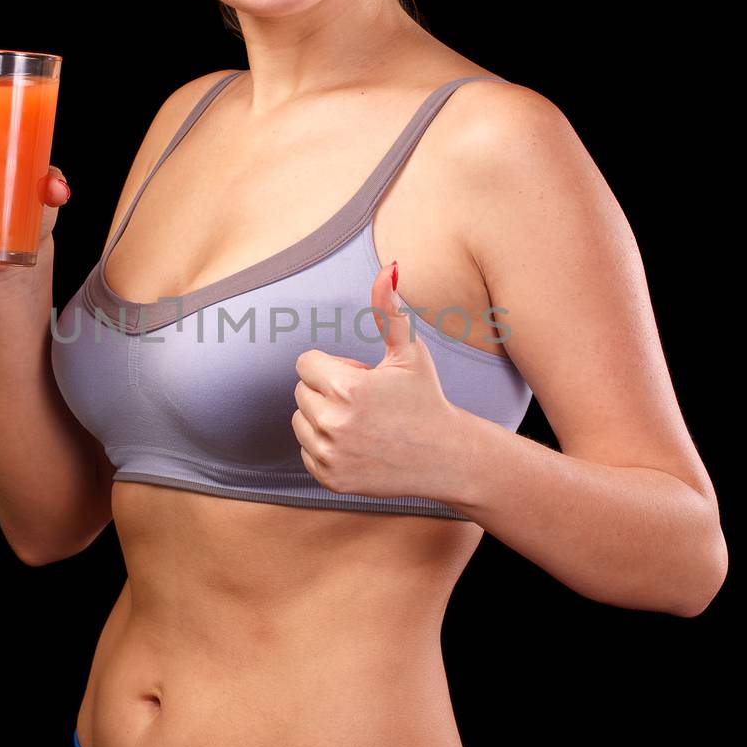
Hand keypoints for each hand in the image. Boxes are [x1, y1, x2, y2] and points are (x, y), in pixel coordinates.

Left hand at [292, 261, 467, 503]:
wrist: (445, 457)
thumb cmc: (426, 398)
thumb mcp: (410, 352)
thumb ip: (390, 311)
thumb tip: (389, 268)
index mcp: (348, 388)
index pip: (306, 364)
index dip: (334, 367)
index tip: (361, 376)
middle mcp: (334, 423)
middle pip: (302, 391)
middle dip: (328, 390)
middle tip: (367, 401)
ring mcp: (330, 454)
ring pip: (300, 421)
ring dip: (323, 417)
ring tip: (361, 422)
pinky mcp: (330, 478)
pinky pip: (306, 450)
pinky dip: (325, 446)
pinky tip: (358, 445)